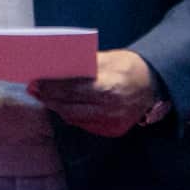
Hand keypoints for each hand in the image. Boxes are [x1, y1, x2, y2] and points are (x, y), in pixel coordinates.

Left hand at [27, 49, 157, 136]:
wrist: (155, 86)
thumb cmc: (129, 67)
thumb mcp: (110, 58)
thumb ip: (84, 65)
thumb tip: (56, 65)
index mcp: (110, 87)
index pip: (72, 89)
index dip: (51, 86)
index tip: (35, 81)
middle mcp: (111, 109)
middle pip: (70, 106)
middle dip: (49, 97)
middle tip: (34, 88)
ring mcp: (112, 123)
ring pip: (74, 118)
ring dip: (57, 106)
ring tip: (43, 96)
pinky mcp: (112, 131)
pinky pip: (85, 124)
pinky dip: (71, 114)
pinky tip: (61, 105)